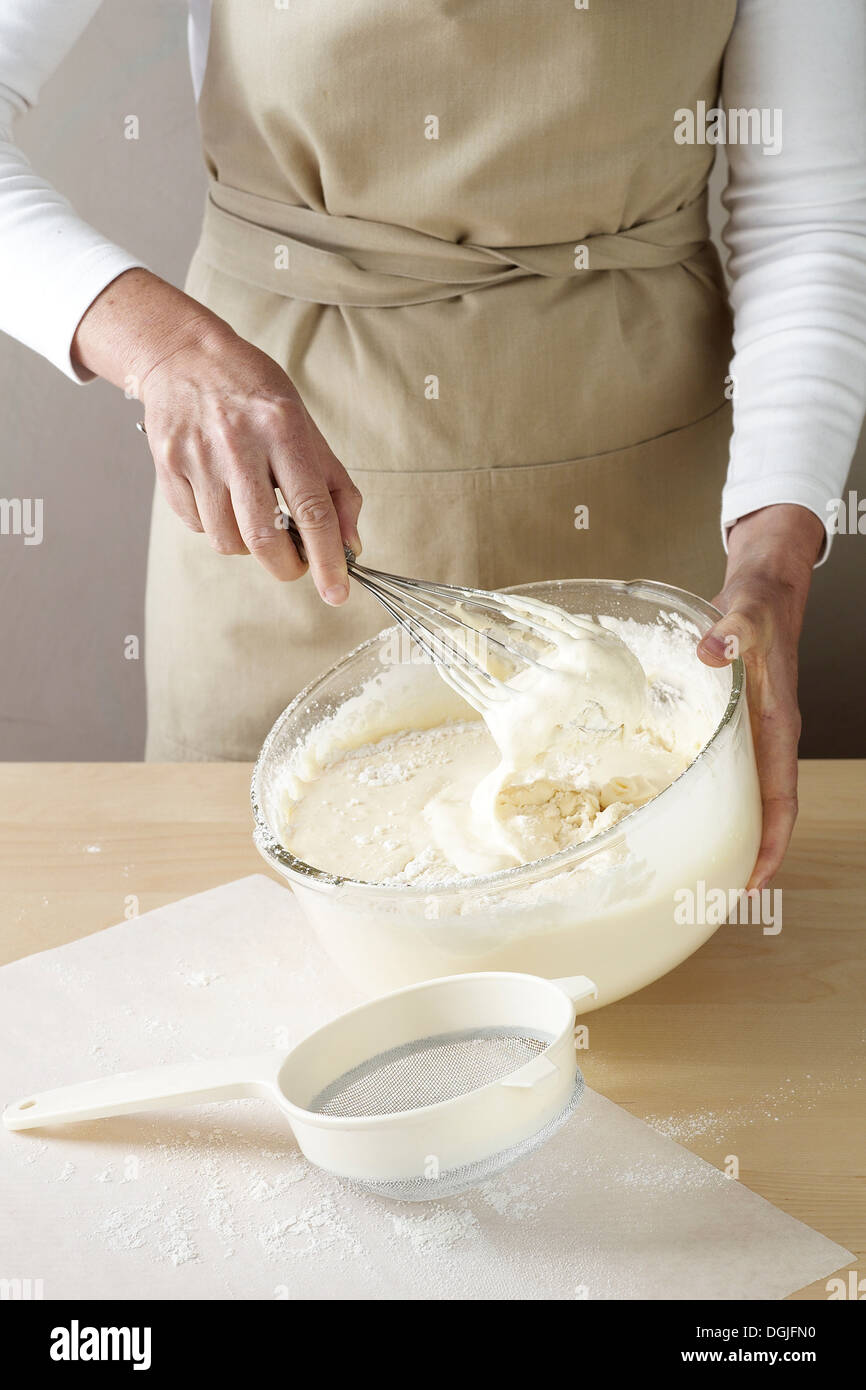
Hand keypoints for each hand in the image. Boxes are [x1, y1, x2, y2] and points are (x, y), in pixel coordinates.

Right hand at [72, 268, 360, 601]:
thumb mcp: (306, 427)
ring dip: (249, 544)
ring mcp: (197, 457)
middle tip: (296, 562)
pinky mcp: (167, 468)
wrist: (184, 356)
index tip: (337, 592)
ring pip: (228, 541)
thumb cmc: (255, 395)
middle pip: (264, 537)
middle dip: (287, 565)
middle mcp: (237, 443)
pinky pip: (198, 526)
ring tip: (255, 514)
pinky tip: (223, 495)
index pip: (312, 509)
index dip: (327, 559)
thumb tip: (349, 546)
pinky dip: (217, 525)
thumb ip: (334, 487)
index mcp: (282, 428)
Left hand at [696, 504, 824, 888]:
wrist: (762, 591)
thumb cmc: (756, 606)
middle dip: (747, 857)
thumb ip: (730, 629)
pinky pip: (728, 777)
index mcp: (777, 726)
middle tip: (714, 898)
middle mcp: (768, 740)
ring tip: (698, 874)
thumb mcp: (744, 613)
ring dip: (730, 836)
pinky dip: (714, 803)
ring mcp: (752, 737)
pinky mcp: (734, 729)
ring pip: (746, 799)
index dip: (770, 843)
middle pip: (765, 813)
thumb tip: (712, 646)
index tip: (752, 880)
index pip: (780, 799)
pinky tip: (684, 816)